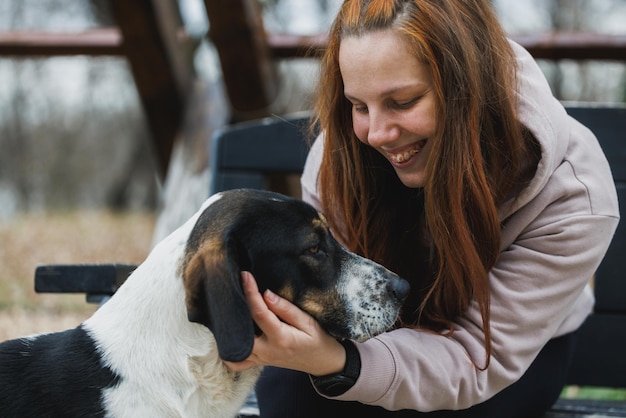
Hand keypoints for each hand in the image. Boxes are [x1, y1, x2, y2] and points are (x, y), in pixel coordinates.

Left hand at [224, 271, 345, 375]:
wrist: (325, 362)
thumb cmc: (318, 339)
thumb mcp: (308, 322)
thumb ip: (286, 309)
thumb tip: (266, 294)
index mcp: (281, 338)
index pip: (259, 313)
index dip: (250, 292)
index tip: (245, 276)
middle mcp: (267, 351)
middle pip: (240, 331)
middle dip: (235, 309)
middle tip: (234, 290)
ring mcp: (262, 359)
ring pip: (235, 349)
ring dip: (230, 330)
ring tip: (231, 309)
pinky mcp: (260, 362)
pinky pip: (238, 362)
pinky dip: (230, 351)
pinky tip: (231, 335)